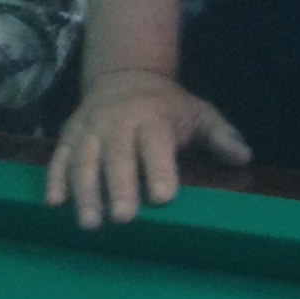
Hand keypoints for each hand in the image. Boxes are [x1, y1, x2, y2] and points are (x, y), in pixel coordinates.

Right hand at [45, 68, 248, 229]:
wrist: (123, 75)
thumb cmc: (167, 105)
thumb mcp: (198, 112)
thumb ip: (220, 135)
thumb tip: (244, 157)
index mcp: (153, 117)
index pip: (156, 143)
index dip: (159, 169)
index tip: (163, 197)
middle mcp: (118, 122)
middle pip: (117, 156)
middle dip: (120, 186)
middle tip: (123, 218)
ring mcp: (90, 128)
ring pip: (84, 160)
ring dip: (86, 192)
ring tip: (90, 223)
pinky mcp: (70, 134)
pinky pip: (60, 157)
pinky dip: (55, 178)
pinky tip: (55, 202)